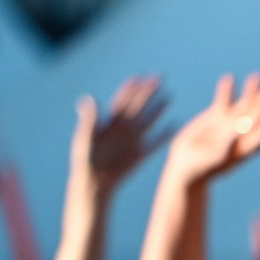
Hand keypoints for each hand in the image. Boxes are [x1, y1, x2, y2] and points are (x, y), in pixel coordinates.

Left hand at [70, 75, 170, 198]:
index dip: (130, 89)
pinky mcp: (140, 154)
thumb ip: (90, 118)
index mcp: (109, 122)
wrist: (95, 181)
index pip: (122, 101)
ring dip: (158, 109)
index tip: (139, 77)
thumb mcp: (85, 136)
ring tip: (169, 96)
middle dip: (148, 92)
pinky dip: (165, 135)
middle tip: (159, 78)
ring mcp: (132, 141)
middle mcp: (123, 129)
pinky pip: (155, 142)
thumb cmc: (86, 159)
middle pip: (138, 106)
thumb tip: (90, 98)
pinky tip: (174, 127)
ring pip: (148, 120)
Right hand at [163, 75, 259, 189]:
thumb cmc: (200, 168)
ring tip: (257, 76)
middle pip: (257, 116)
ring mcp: (230, 124)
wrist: (186, 166)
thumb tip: (235, 136)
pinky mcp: (216, 117)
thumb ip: (225, 148)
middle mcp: (241, 134)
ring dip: (251, 92)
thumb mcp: (213, 159)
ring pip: (244, 105)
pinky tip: (229, 78)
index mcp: (245, 148)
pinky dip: (226, 91)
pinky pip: (224, 101)